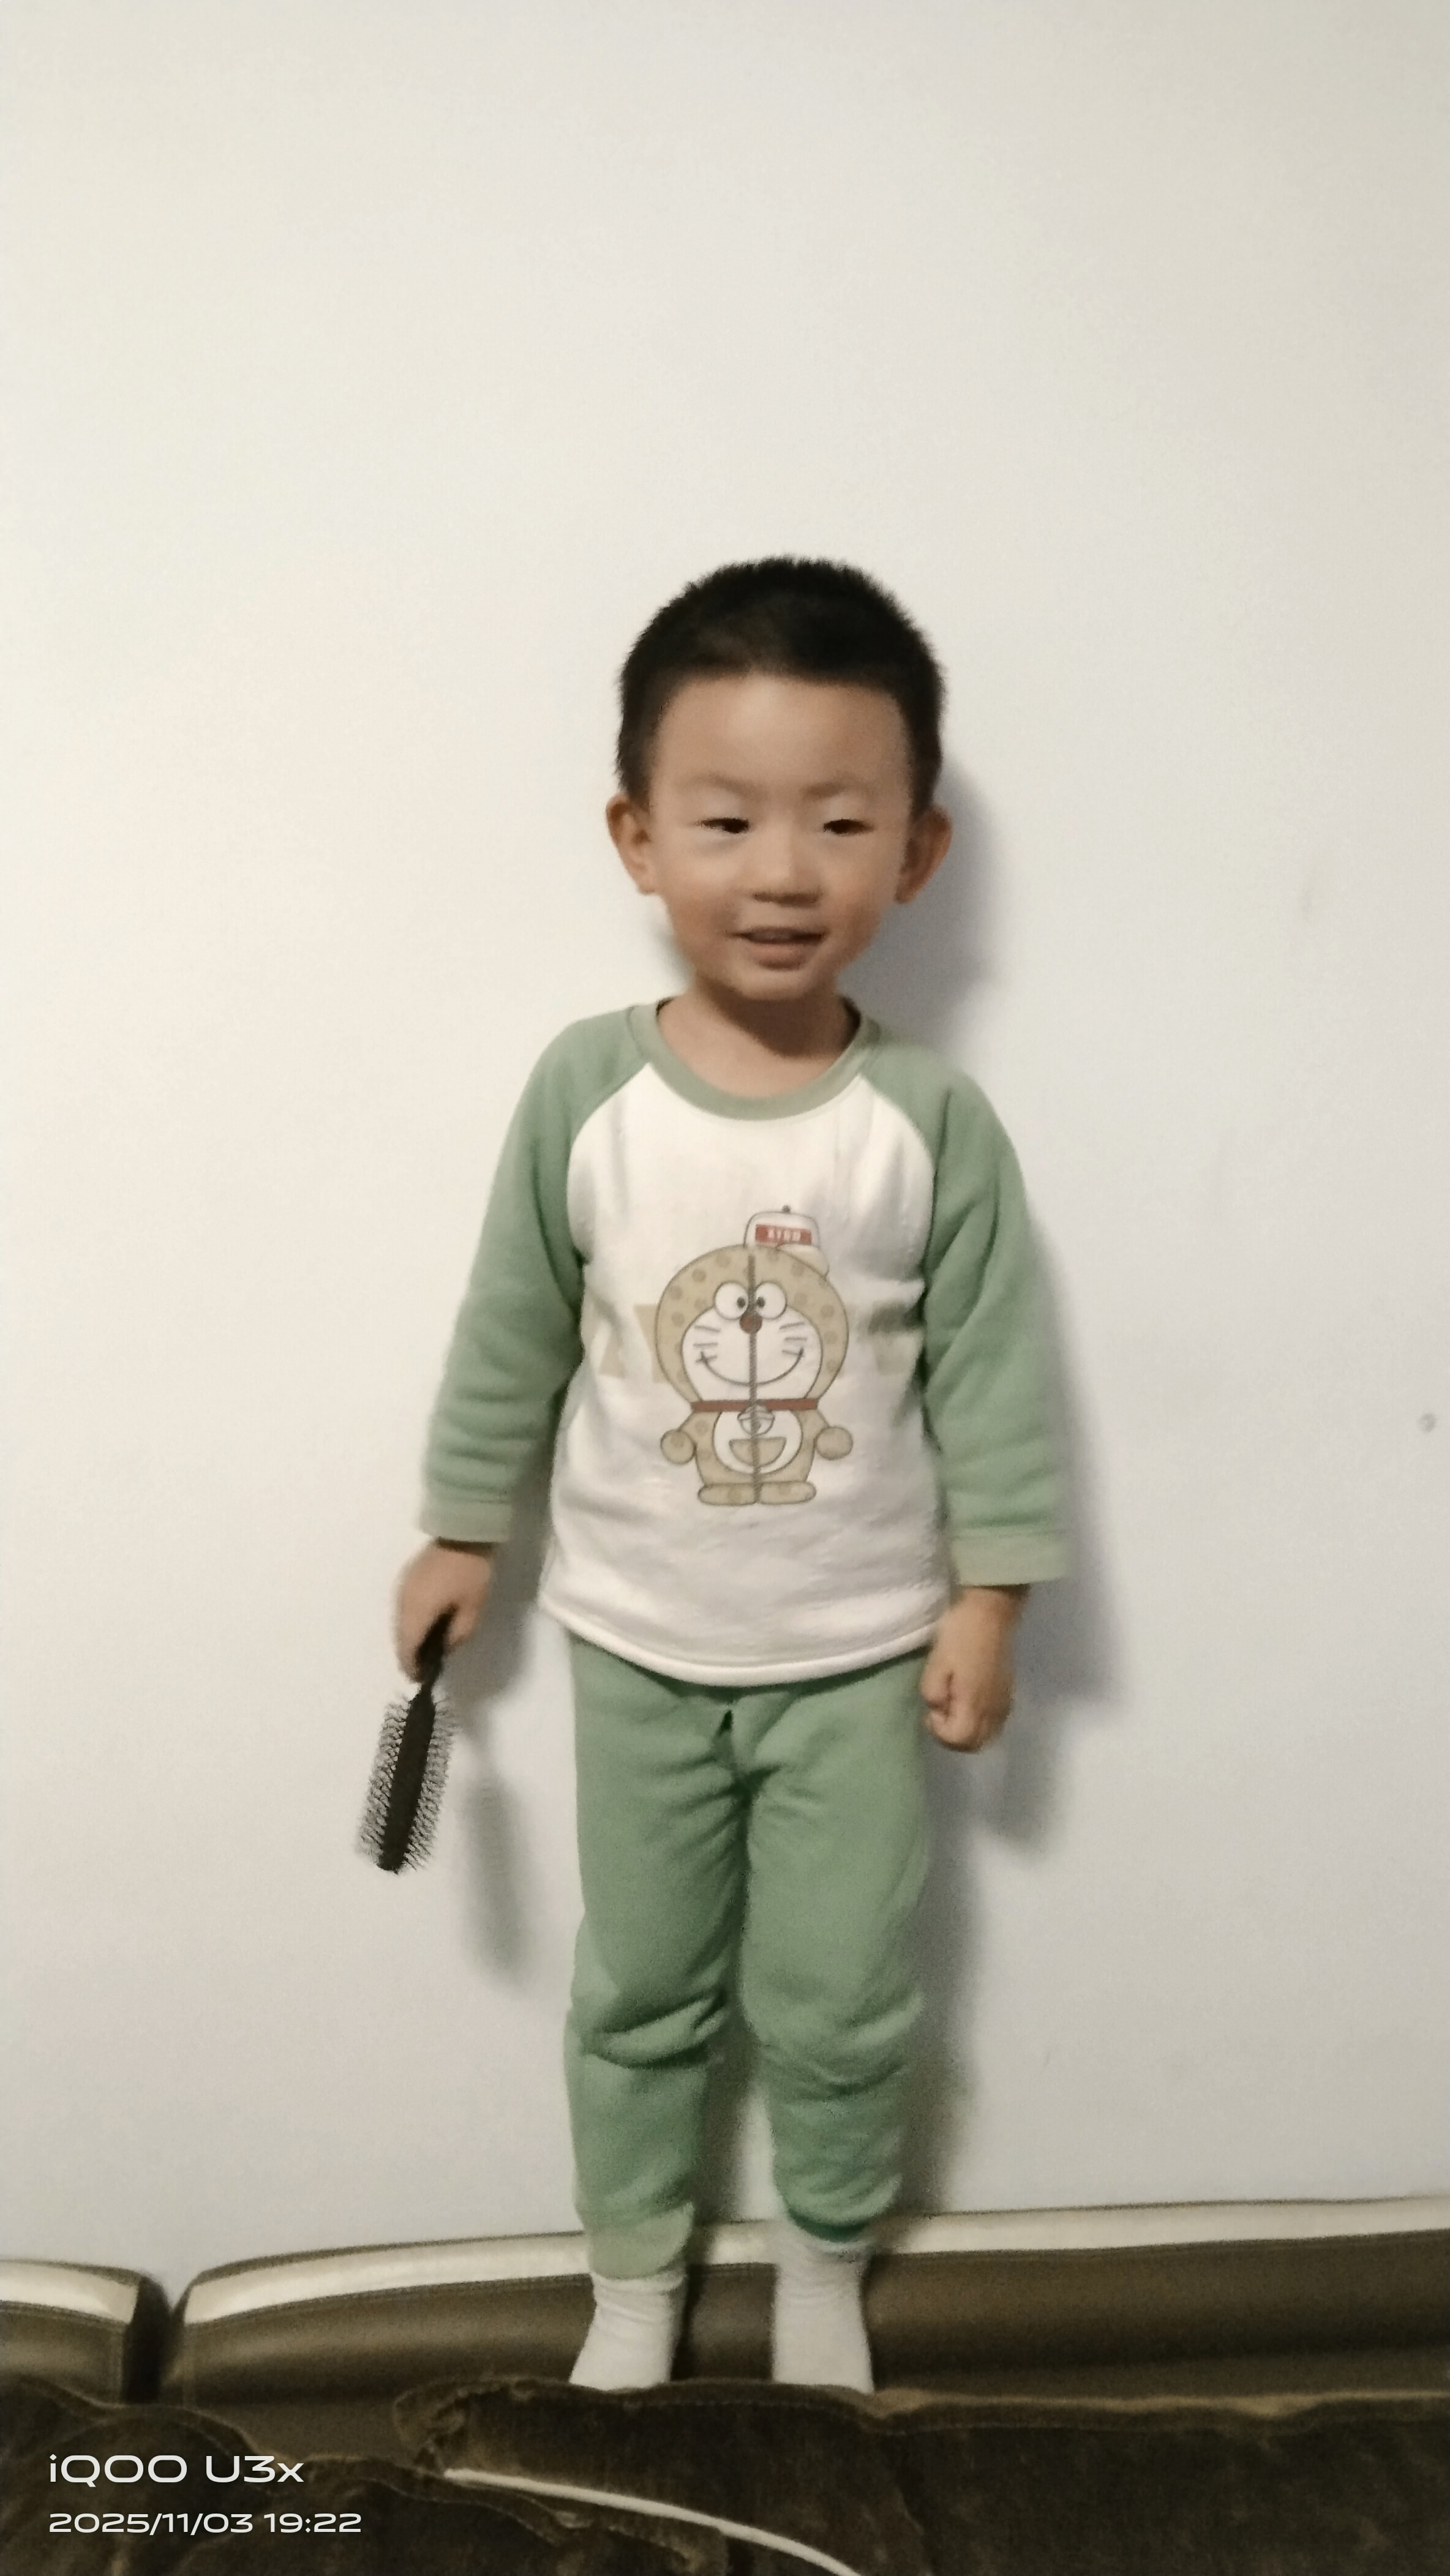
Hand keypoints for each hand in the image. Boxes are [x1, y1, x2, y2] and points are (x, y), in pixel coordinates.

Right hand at [393, 1540, 494, 1678]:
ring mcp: (401, 1587)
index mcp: (416, 1612)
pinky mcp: (406, 1577)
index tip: (420, 1679)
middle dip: (409, 1653)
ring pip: (400, 1622)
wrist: (464, 1531)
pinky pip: (404, 1608)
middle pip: (400, 1637)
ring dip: (410, 1637)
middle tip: (425, 1666)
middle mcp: (402, 1602)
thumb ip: (458, 1634)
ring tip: (427, 1646)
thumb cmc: (471, 1572)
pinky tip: (426, 1622)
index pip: (406, 1648)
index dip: (411, 1667)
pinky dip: (411, 1621)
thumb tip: (445, 1649)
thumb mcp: (473, 1608)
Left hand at [921, 1585, 1026, 1751]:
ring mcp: (1004, 1702)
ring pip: (987, 1736)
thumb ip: (933, 1694)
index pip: (958, 1740)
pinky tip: (968, 1702)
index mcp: (975, 1704)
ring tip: (952, 1705)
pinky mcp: (1008, 1692)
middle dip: (952, 1736)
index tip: (931, 1708)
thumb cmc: (960, 1635)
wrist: (992, 1610)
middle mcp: (994, 1710)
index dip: (939, 1730)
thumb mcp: (936, 1663)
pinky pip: (995, 1722)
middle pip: (974, 1744)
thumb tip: (938, 1708)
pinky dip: (980, 1722)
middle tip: (939, 1710)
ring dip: (967, 1730)